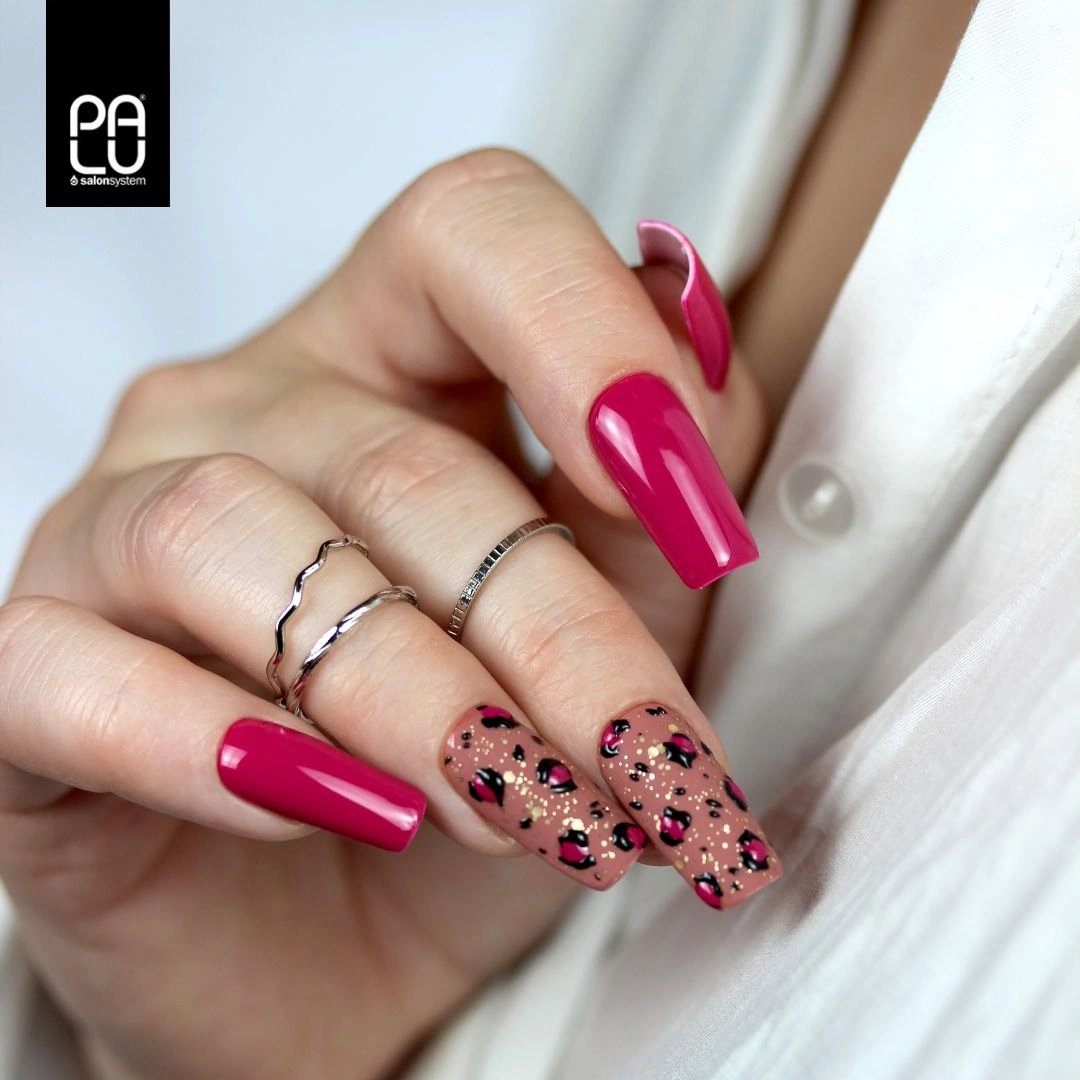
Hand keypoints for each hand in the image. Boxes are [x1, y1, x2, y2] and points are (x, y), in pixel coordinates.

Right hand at [1, 149, 776, 1078]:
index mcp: (390, 361)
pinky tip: (324, 813)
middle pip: (404, 464)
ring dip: (413, 702)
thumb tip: (702, 325)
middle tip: (652, 772)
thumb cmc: (478, 774)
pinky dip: (208, 747)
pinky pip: (73, 671)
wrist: (339, 952)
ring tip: (522, 815)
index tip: (696, 517)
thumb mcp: (602, 626)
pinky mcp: (30, 667)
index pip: (473, 234)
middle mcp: (242, 414)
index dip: (591, 337)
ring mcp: (113, 528)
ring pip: (234, 540)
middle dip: (559, 640)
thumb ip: (647, 488)